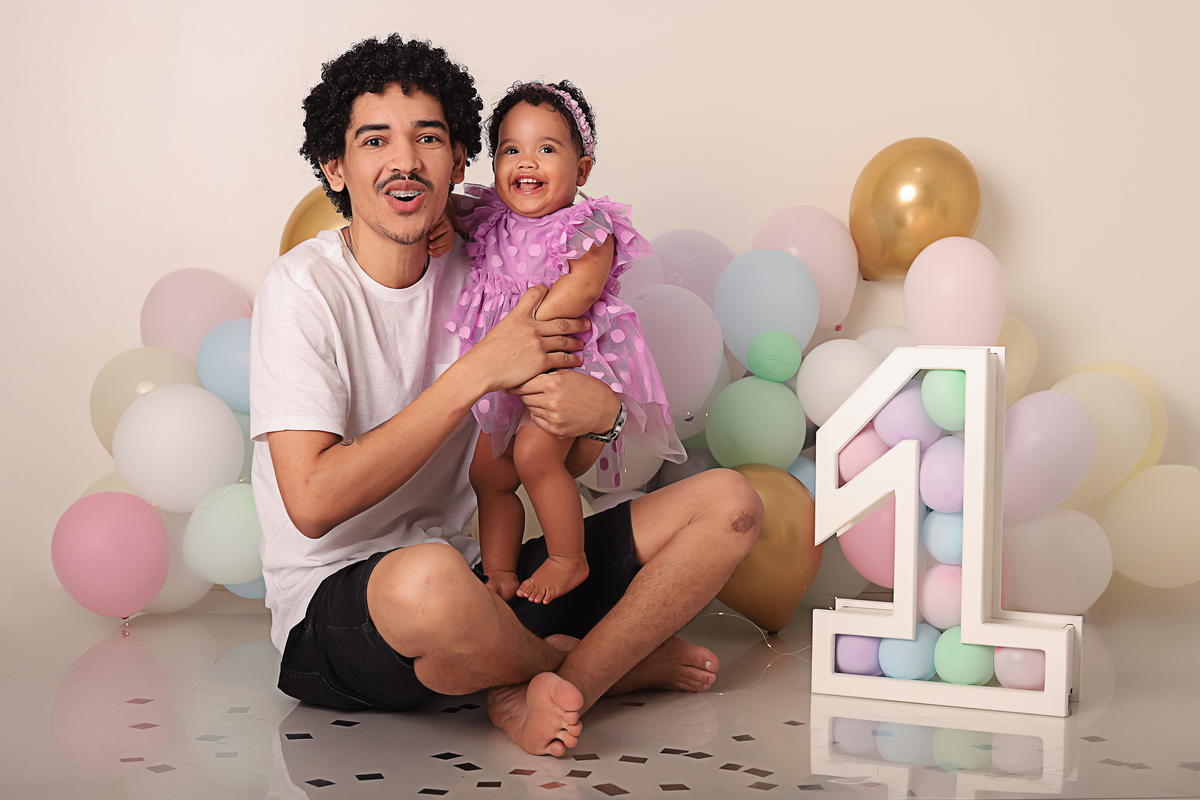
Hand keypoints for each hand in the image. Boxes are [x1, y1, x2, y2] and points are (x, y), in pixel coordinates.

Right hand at [428, 214, 453, 257]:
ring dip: (437, 234)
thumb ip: (435, 251)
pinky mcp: (443, 217)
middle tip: (430, 246)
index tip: (429, 252)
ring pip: (445, 228)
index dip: (438, 251)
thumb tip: (431, 254)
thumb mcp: (434, 245)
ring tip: (430, 237)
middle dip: (438, 243)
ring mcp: (447, 224)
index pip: (446, 247)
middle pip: (447, 239)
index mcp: (449, 241)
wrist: (432, 224)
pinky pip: (440, 221)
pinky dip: (434, 225)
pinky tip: (429, 229)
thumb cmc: (433, 237)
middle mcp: (450, 233)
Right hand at [464, 285, 589, 393]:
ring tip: (582, 342)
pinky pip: (562, 359)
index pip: (535, 295)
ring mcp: (538, 344)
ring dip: (576, 341)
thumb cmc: (485, 354)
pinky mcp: (541, 361)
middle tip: (586, 322)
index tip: (552, 291)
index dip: (545, 290)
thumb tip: (518, 328)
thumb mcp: (499, 330)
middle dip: (576, 322)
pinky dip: (572, 359)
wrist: (481, 369)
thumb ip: (513, 326)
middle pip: (560, 321)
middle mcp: (531, 327)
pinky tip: (577, 360)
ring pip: (564, 340)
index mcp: (518, 317)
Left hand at [507, 369, 620, 438]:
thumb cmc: (589, 389)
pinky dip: (540, 415)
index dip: (517, 382)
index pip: (523, 384)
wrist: (606, 410)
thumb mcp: (570, 373)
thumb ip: (549, 371)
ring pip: (530, 408)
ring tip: (546, 399)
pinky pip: (537, 420)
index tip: (513, 382)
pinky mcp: (555, 430)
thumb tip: (529, 369)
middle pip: (524, 397)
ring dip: (534, 403)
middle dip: (526, 393)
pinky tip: (550, 410)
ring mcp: (552, 417)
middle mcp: (550, 401)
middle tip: (532, 390)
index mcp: (552, 383)